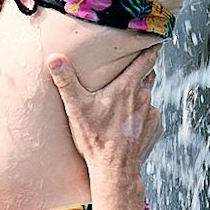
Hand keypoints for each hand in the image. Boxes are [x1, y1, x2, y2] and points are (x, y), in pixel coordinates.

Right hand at [46, 48, 161, 175]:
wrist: (114, 170)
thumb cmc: (96, 138)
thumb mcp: (76, 107)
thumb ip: (66, 81)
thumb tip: (53, 58)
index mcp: (128, 87)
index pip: (146, 60)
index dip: (151, 47)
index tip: (155, 39)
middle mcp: (144, 97)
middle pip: (149, 76)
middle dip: (144, 70)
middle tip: (133, 68)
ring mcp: (152, 114)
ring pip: (149, 96)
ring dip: (140, 95)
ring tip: (126, 100)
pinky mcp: (155, 129)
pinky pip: (151, 116)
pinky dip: (143, 115)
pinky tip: (130, 122)